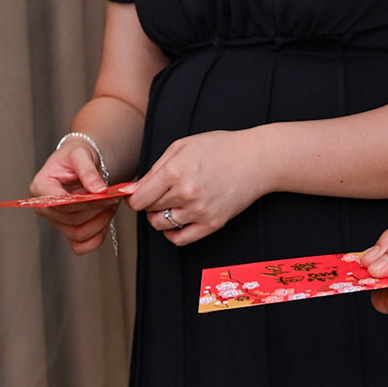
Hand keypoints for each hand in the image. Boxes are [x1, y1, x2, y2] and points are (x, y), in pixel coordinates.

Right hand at [29, 138, 116, 255]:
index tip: (106, 195)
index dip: (87, 202)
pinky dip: (96, 238)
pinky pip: (80, 246)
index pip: (62, 203)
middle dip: (97, 211)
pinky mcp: (65, 230)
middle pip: (72, 220)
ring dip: (100, 223)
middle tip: (114, 198)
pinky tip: (105, 222)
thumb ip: (88, 172)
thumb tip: (99, 190)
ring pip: (77, 235)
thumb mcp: (81, 155)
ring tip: (111, 206)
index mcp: (41, 186)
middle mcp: (44, 206)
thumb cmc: (75, 157)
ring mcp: (54, 221)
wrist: (78, 163)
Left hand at [127, 129, 268, 246]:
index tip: (137, 194)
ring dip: (160, 217)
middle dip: (149, 203)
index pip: (139, 199)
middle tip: (160, 193)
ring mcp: (199, 211)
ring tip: (171, 203)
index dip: (134, 197)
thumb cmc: (220, 148)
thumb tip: (131, 190)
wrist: (256, 160)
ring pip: (161, 225)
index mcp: (175, 172)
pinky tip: (177, 220)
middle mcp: (185, 194)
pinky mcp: (212, 224)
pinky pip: (180, 239)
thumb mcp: (181, 147)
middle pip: (149, 210)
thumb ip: (154, 169)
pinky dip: (172, 233)